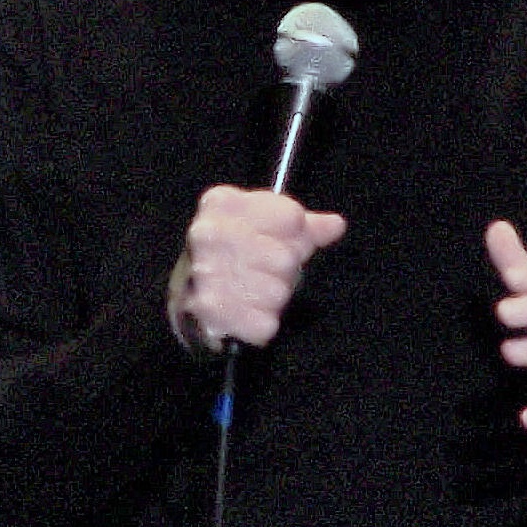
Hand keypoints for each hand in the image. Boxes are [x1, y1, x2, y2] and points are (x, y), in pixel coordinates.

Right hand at [169, 185, 346, 351]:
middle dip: (283, 270)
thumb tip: (336, 225)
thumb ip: (306, 225)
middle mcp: (208, 234)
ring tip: (253, 291)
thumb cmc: (236, 253)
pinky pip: (266, 323)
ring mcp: (206, 273)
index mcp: (222, 203)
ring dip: (273, 298)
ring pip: (277, 292)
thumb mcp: (269, 228)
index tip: (277, 239)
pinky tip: (247, 312)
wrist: (189, 291)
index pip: (292, 217)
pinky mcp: (209, 310)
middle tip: (264, 271)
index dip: (294, 234)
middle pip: (286, 258)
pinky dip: (262, 324)